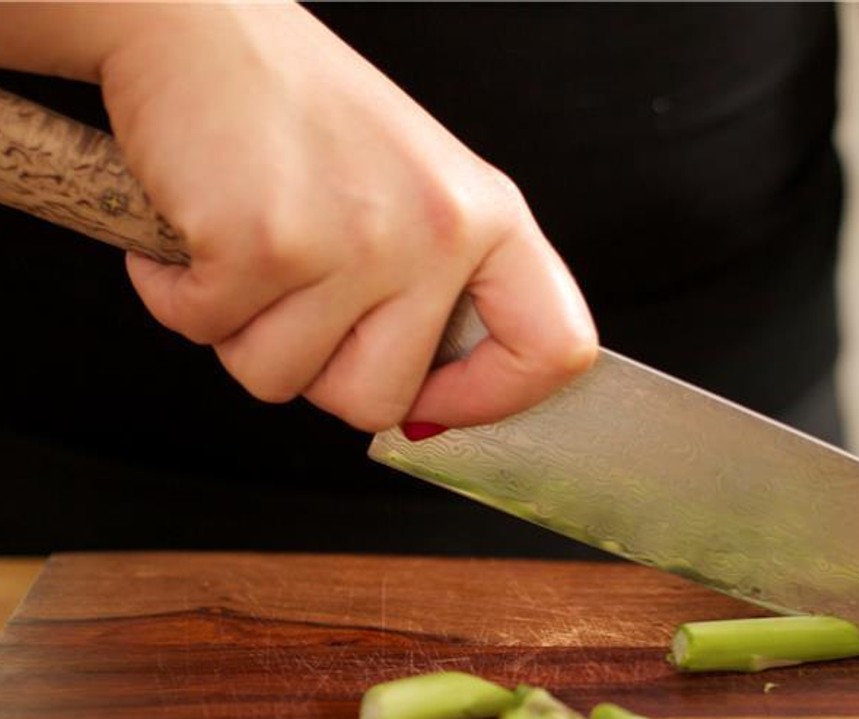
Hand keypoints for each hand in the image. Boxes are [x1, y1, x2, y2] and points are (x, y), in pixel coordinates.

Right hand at [98, 3, 594, 431]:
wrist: (197, 23)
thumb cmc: (301, 112)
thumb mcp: (417, 191)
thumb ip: (441, 290)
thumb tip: (430, 411)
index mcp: (490, 218)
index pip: (553, 348)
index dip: (491, 400)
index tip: (434, 402)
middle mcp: (438, 230)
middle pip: (380, 401)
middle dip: (315, 375)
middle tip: (293, 305)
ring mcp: (356, 240)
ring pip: (282, 380)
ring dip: (239, 332)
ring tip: (245, 254)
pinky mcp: (264, 242)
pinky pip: (207, 330)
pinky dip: (177, 295)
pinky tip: (195, 232)